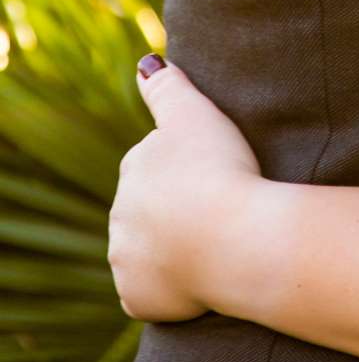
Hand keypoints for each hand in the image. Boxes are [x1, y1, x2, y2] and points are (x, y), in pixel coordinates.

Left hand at [108, 57, 261, 322]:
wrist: (236, 239)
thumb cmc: (222, 170)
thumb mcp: (196, 113)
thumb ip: (168, 86)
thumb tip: (145, 64)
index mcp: (133, 169)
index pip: (153, 167)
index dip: (188, 171)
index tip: (216, 175)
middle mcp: (120, 216)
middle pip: (148, 212)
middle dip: (175, 212)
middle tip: (219, 212)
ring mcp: (126, 260)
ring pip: (147, 253)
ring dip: (172, 251)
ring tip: (214, 248)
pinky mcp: (139, 298)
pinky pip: (151, 294)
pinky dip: (170, 291)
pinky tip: (199, 281)